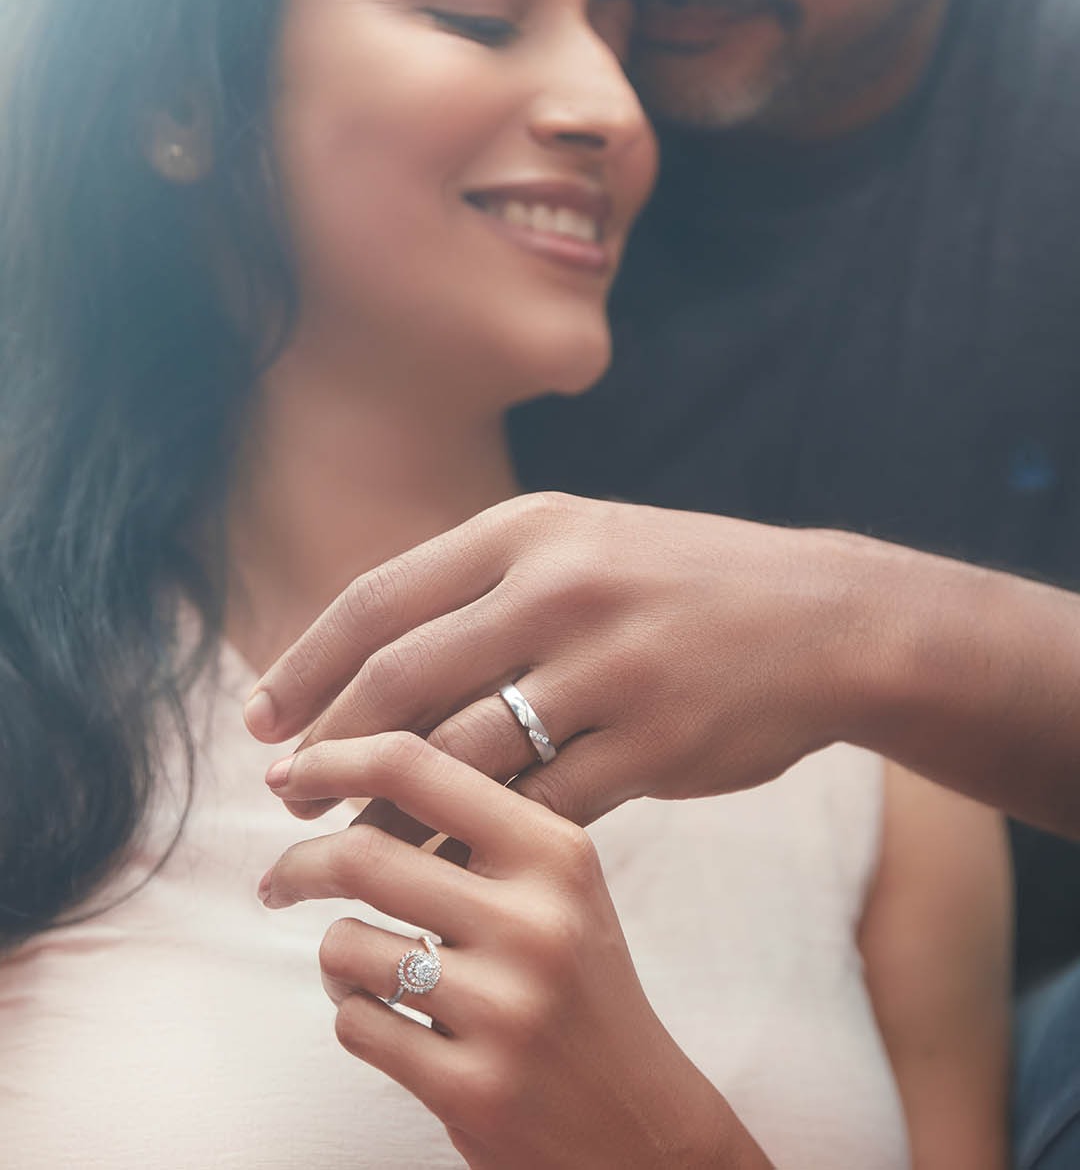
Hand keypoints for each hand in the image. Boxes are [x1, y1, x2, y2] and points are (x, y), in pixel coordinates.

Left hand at [244, 492, 900, 835]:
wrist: (825, 620)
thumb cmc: (686, 584)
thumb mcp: (585, 545)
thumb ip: (486, 587)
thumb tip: (373, 660)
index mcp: (531, 530)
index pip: (379, 600)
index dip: (305, 666)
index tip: (259, 721)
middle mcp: (561, 589)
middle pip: (401, 680)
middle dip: (326, 744)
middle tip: (284, 792)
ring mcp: (611, 668)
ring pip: (460, 757)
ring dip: (387, 810)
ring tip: (345, 846)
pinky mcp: (655, 744)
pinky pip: (536, 809)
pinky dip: (476, 844)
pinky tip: (440, 869)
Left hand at [258, 732, 745, 1167]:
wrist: (638, 1121)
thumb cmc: (578, 983)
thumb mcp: (559, 885)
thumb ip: (478, 826)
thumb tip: (349, 769)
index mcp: (556, 852)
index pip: (418, 766)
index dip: (334, 759)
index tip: (290, 776)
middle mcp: (535, 921)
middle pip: (362, 854)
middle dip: (299, 866)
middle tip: (281, 881)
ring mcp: (505, 1008)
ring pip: (344, 946)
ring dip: (335, 957)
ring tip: (364, 970)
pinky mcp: (472, 1088)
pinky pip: (355, 1024)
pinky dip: (354, 1015)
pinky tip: (391, 1020)